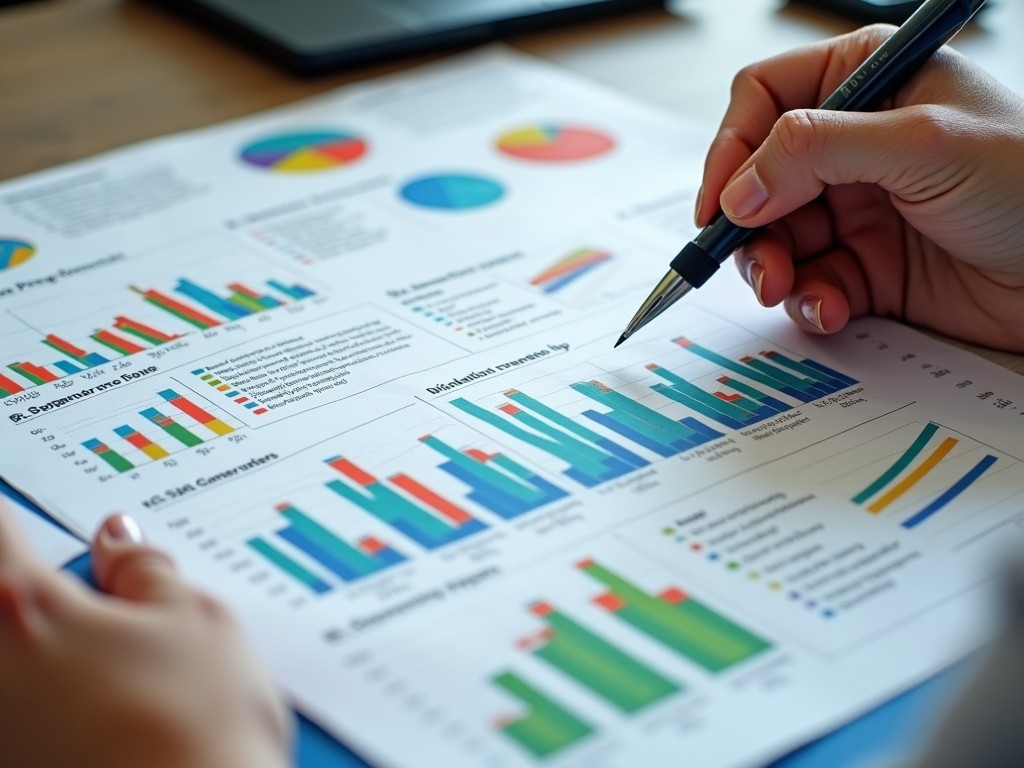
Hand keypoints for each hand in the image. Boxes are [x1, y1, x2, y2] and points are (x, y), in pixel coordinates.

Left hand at [0, 504, 292, 767]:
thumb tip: (118, 541)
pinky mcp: (15, 764)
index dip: (12, 513)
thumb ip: (147, 569)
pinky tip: (107, 706)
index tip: (24, 512)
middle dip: (27, 583)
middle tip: (86, 590)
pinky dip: (48, 694)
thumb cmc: (198, 728)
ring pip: (8, 655)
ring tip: (112, 655)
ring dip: (41, 643)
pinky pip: (21, 710)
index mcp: (27, 608)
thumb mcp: (198, 620)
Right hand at [696, 24, 1023, 350]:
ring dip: (771, 269)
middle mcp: (853, 144)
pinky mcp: (867, 267)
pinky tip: (832, 309)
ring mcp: (857, 208)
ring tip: (786, 289)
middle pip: (757, 180)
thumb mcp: (920, 143)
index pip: (764, 99)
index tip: (719, 205)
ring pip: (773, 238)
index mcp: (866, 81)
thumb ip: (817, 151)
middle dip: (747, 226)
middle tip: (756, 263)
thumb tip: (736, 190)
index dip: (731, 150)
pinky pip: (809, 284)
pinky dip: (809, 301)